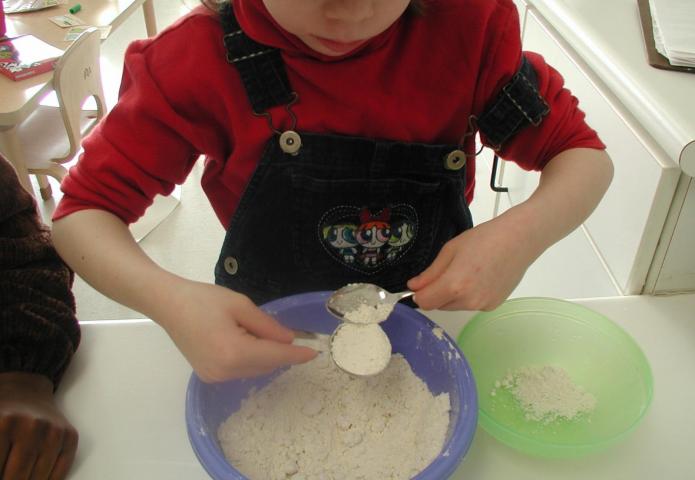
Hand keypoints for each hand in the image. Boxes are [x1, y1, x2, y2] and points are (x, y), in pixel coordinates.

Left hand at [0, 372, 77, 479]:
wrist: (24, 392)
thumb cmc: (2, 415)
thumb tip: (4, 476)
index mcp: (3, 424)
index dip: (0, 477)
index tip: (3, 476)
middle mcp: (32, 426)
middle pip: (17, 475)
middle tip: (11, 479)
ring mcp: (54, 431)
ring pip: (39, 476)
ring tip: (24, 477)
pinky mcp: (70, 435)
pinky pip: (62, 469)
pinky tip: (42, 479)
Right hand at [153, 280, 317, 381]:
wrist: (168, 304)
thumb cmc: (203, 299)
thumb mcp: (241, 306)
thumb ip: (268, 325)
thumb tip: (290, 339)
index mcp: (234, 352)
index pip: (275, 357)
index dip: (297, 354)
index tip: (315, 352)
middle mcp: (225, 371)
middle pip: (266, 365)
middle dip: (278, 350)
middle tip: (281, 329)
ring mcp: (215, 377)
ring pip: (254, 369)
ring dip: (264, 355)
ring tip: (253, 330)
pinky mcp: (209, 376)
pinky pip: (240, 370)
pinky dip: (250, 358)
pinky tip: (243, 339)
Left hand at [408, 214, 535, 310]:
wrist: (519, 239)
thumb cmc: (484, 238)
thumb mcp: (450, 250)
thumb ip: (430, 273)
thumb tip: (413, 287)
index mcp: (454, 285)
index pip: (425, 302)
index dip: (418, 294)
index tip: (420, 283)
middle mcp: (468, 301)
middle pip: (439, 305)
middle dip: (436, 292)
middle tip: (448, 270)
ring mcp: (482, 305)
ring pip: (454, 306)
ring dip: (452, 295)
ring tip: (466, 271)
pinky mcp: (493, 306)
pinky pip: (470, 305)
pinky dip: (468, 295)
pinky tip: (479, 277)